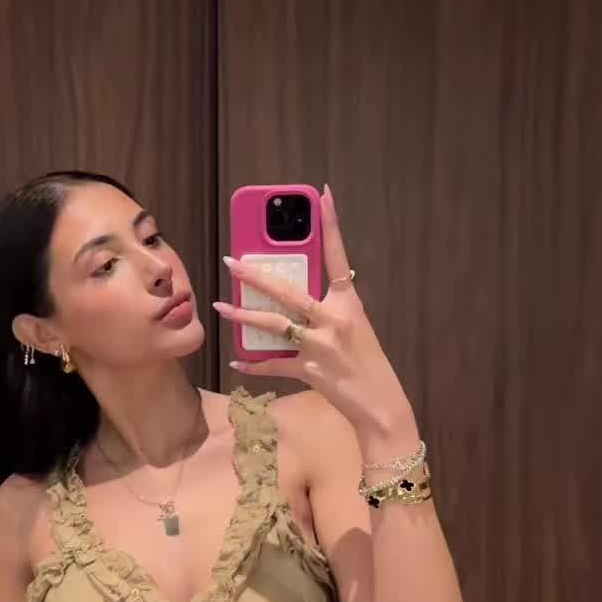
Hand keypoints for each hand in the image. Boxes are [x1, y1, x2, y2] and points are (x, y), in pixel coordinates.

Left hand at [214, 186, 416, 450]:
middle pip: (289, 291)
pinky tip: (236, 360)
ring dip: (243, 315)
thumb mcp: (355, 328)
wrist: (381, 405)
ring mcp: (321, 346)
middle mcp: (334, 320)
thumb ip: (328, 310)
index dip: (331, 226)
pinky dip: (253, 363)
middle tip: (231, 261)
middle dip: (257, 275)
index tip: (323, 196)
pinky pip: (274, 364)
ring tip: (220, 307)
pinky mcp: (310, 371)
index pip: (337, 257)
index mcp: (349, 303)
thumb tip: (293, 297)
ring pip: (274, 325)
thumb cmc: (368, 364)